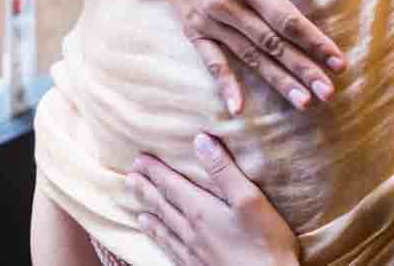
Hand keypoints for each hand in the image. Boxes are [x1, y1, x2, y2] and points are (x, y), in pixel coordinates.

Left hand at [127, 134, 299, 265]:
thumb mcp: (249, 199)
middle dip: (146, 190)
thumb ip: (224, 170)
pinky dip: (160, 240)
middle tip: (129, 177)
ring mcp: (192, 252)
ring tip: (138, 208)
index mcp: (201, 211)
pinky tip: (158, 239)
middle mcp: (191, 231)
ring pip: (164, 229)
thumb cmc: (264, 243)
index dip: (155, 171)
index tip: (139, 158)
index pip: (172, 185)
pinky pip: (170, 250)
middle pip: (163, 206)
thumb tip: (200, 141)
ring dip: (150, 214)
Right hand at [152, 0, 345, 113]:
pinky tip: (237, 108)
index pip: (287, 20)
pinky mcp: (193, 30)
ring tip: (303, 102)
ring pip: (249, 57)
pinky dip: (224, 84)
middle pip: (273, 44)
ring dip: (277, 81)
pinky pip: (211, 61)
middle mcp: (229, 6)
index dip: (314, 42)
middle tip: (328, 93)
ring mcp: (209, 21)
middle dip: (303, 70)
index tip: (338, 61)